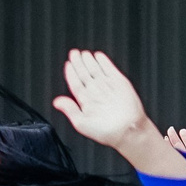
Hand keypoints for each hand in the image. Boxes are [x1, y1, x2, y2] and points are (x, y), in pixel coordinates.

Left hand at [52, 49, 174, 166]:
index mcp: (85, 101)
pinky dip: (104, 62)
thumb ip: (69, 110)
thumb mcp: (81, 123)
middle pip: (84, 74)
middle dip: (78, 63)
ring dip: (89, 61)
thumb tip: (56, 102)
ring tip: (83, 53)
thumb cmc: (106, 132)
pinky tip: (98, 56)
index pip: (75, 83)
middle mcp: (96, 93)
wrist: (128, 130)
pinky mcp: (119, 82)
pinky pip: (109, 69)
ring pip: (95, 70)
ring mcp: (107, 86)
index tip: (68, 64)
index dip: (71, 73)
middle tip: (74, 53)